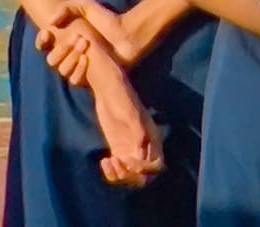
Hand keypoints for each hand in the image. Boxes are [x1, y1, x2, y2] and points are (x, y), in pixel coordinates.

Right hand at [34, 0, 125, 90]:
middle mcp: (68, 54)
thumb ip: (65, 8)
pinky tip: (88, 59)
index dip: (41, 40)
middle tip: (77, 37)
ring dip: (71, 56)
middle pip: (50, 57)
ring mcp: (77, 67)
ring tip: (85, 44)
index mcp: (64, 37)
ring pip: (61, 69)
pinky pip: (73, 80)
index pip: (43, 43)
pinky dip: (79, 69)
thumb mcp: (86, 5)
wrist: (126, 36)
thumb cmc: (107, 19)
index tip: (48, 33)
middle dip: (61, 47)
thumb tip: (50, 24)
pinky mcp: (88, 78)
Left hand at [83, 33, 159, 182]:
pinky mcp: (119, 148)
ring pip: (130, 174)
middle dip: (130, 175)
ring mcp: (131, 149)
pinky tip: (104, 161)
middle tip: (116, 163)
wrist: (107, 84)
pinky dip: (112, 171)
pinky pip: (119, 168)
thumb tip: (141, 154)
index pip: (156, 166)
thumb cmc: (119, 94)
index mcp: (151, 138)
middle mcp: (143, 147)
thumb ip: (137, 131)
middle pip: (143, 175)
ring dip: (120, 176)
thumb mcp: (128, 111)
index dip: (143, 169)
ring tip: (108, 163)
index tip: (128, 161)